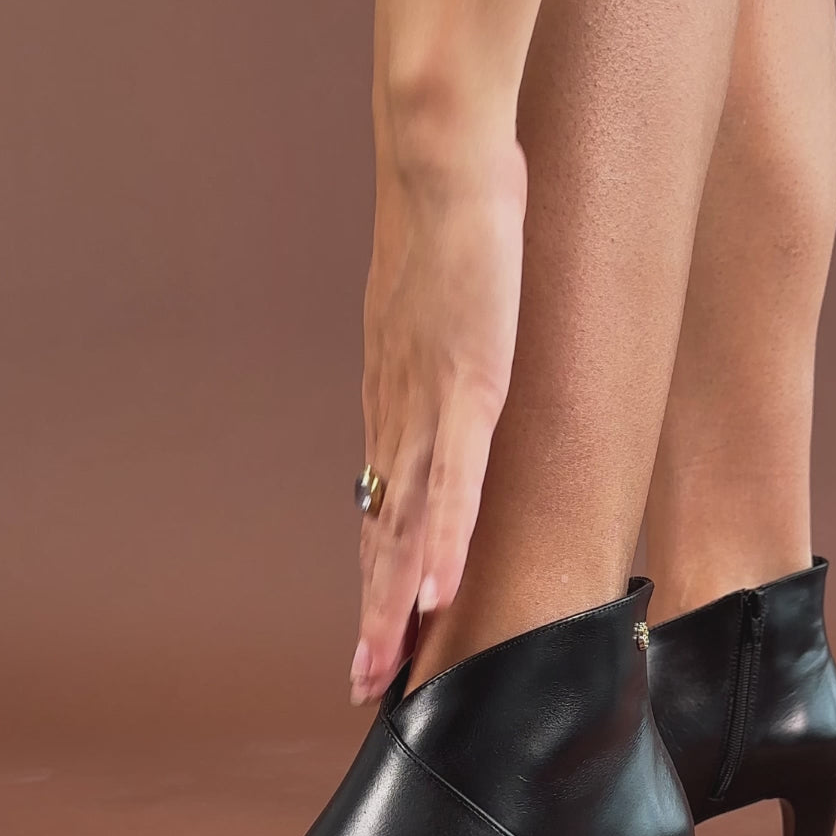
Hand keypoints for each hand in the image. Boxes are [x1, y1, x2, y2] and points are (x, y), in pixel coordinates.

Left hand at [351, 141, 526, 702]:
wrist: (440, 149)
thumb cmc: (453, 213)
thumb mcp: (453, 298)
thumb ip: (457, 344)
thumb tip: (473, 358)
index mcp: (396, 402)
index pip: (383, 507)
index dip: (377, 576)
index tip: (372, 629)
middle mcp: (398, 416)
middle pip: (381, 536)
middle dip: (371, 616)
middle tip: (362, 686)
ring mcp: (427, 404)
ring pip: (405, 525)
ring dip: (392, 606)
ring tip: (382, 673)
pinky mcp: (464, 384)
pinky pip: (455, 481)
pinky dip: (444, 543)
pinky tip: (436, 597)